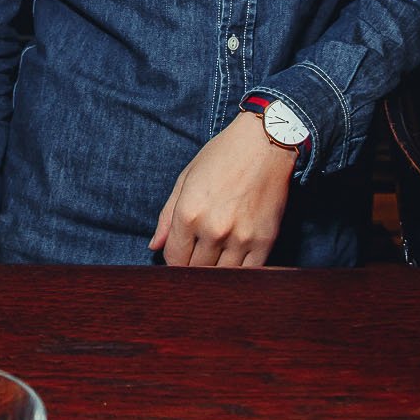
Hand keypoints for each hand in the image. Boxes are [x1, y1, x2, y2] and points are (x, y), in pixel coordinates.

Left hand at [149, 112, 296, 266]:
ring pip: (220, 275)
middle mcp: (213, 229)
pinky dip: (240, 272)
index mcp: (189, 213)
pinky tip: (236, 260)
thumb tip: (155, 246)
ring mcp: (241, 237)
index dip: (174, 259)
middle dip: (192, 265)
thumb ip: (167, 216)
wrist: (265, 144)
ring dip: (216, 271)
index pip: (173, 258)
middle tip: (198, 255)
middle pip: (195, 270)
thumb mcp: (186, 179)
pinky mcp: (265, 241)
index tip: (180, 254)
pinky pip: (249, 272)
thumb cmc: (222, 156)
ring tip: (216, 257)